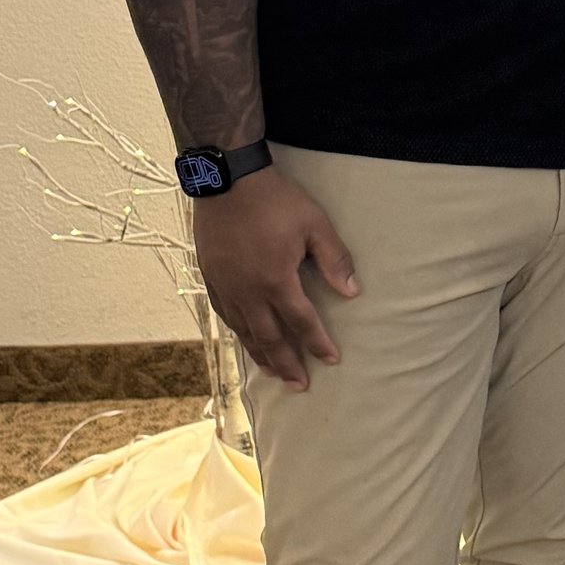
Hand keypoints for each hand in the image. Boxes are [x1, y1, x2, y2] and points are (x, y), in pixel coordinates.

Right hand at [192, 167, 359, 389]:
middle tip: (300, 385)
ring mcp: (226, 286)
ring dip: (260, 354)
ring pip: (244, 331)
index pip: (301, 322)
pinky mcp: (210, 276)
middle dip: (287, 363)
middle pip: (270, 337)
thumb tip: (353, 292)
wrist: (227, 180)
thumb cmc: (275, 200)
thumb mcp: (314, 224)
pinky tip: (244, 338)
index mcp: (275, 281)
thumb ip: (335, 260)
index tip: (331, 360)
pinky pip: (224, 314)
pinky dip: (237, 332)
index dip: (317, 344)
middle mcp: (248, 291)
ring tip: (273, 373)